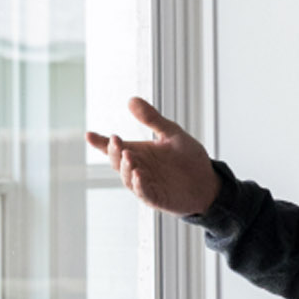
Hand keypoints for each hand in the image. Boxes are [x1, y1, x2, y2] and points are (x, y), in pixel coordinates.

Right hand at [86, 97, 220, 215]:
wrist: (209, 181)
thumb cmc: (188, 158)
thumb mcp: (172, 134)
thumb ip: (153, 119)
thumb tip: (131, 100)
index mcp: (138, 152)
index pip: (114, 147)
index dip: (100, 142)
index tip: (89, 135)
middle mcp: (137, 168)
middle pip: (117, 161)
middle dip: (114, 151)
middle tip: (116, 141)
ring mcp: (145, 184)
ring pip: (127, 177)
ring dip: (126, 167)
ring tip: (129, 156)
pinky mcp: (156, 198)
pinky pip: (143, 193)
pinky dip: (139, 185)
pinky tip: (139, 175)